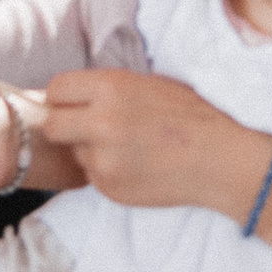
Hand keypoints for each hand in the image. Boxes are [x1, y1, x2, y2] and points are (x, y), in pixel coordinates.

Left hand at [39, 67, 267, 216]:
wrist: (219, 158)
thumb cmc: (192, 115)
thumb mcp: (151, 84)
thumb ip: (109, 89)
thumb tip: (73, 95)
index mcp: (112, 88)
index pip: (56, 89)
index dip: (63, 97)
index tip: (73, 103)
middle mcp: (101, 122)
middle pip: (52, 126)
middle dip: (64, 126)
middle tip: (85, 128)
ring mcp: (102, 159)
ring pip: (74, 153)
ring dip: (91, 150)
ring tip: (128, 147)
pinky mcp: (107, 187)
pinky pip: (93, 175)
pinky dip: (108, 170)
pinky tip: (137, 164)